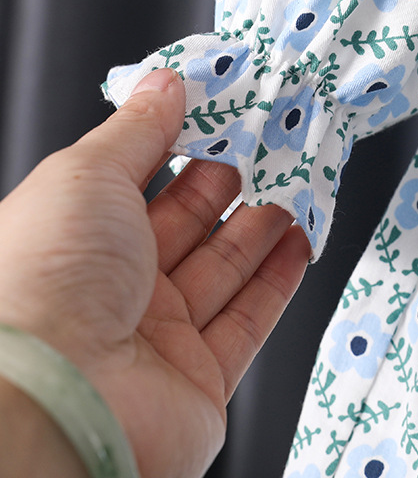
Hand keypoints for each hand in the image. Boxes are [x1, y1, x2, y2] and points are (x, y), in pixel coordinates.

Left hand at [0, 68, 309, 477]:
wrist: (54, 405)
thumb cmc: (44, 284)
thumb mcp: (85, 175)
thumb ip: (136, 128)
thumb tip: (165, 84)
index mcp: (72, 238)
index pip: (137, 180)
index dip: (184, 143)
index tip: (229, 111)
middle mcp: (111, 289)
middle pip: (187, 223)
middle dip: (233, 178)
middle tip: (276, 139)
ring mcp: (157, 338)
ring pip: (224, 268)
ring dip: (264, 223)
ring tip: (299, 181)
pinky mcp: (200, 381)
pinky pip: (249, 320)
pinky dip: (280, 279)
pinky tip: (301, 241)